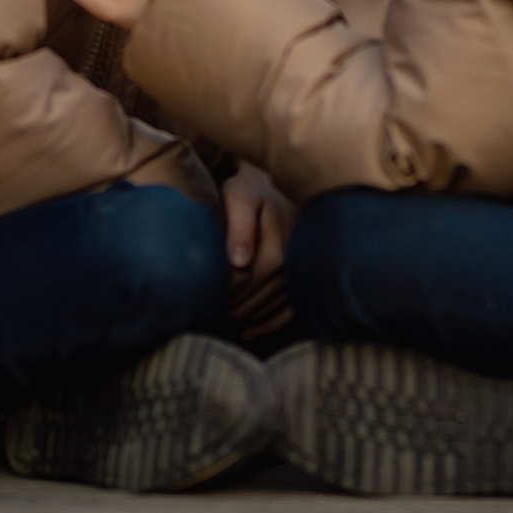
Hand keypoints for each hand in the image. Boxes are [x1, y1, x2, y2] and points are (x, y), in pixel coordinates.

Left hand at [222, 161, 293, 338]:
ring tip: (226, 315)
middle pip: (258, 301)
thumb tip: (239, 262)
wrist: (277, 181)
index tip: (208, 291)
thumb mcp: (239, 198)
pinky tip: (251, 331)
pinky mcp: (305, 276)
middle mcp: (294, 266)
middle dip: (233, 306)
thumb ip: (240, 228)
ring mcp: (302, 272)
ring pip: (273, 309)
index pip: (245, 286)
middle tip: (212, 305)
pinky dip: (272, 324)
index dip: (223, 292)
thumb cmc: (251, 188)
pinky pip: (291, 310)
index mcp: (278, 251)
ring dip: (249, 316)